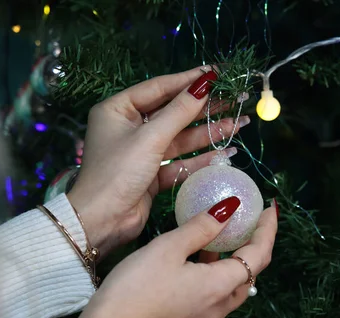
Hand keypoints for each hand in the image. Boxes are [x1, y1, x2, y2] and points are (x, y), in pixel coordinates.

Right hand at [58, 197, 277, 317]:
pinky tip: (198, 262)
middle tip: (251, 223)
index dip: (268, 230)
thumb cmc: (135, 286)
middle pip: (249, 275)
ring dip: (233, 263)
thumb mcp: (169, 248)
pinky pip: (214, 298)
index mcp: (219, 287)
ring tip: (223, 237)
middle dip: (255, 247)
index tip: (271, 209)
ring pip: (231, 288)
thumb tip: (230, 209)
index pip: (258, 256)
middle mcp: (218, 308)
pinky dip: (215, 277)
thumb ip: (202, 227)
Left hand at [67, 66, 249, 255]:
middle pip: (174, 112)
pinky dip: (202, 159)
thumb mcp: (149, 137)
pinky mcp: (152, 174)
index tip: (218, 74)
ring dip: (208, 133)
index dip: (190, 81)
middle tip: (236, 99)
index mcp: (118, 109)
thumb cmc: (117, 173)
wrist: (100, 222)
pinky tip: (226, 153)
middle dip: (205, 108)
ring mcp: (142, 152)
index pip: (160, 88)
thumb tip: (205, 83)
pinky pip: (180, 161)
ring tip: (239, 125)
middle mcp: (130, 128)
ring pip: (181, 137)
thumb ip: (179, 111)